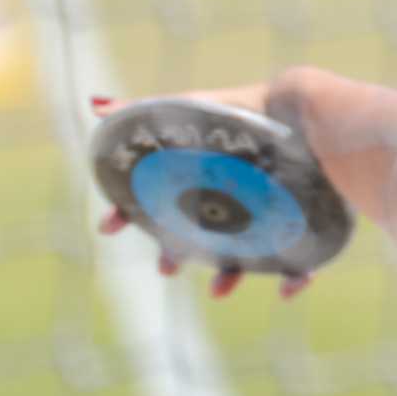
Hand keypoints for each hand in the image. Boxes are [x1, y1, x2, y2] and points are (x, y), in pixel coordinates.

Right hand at [89, 93, 313, 301]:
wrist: (298, 112)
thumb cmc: (240, 112)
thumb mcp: (189, 109)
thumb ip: (142, 111)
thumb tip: (94, 105)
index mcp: (194, 182)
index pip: (153, 204)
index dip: (128, 217)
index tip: (106, 227)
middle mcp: (225, 205)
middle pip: (193, 239)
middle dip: (174, 257)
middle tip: (166, 269)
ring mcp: (263, 219)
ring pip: (242, 260)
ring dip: (227, 279)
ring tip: (218, 290)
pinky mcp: (303, 229)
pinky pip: (300, 263)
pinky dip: (296, 278)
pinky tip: (289, 287)